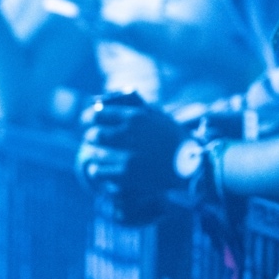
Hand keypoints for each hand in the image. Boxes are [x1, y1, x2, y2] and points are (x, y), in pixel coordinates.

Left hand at [75, 92, 182, 210]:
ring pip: (95, 155)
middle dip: (91, 136)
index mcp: (135, 117)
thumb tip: (107, 102)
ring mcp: (127, 158)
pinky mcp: (126, 176)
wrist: (190, 164)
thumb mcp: (157, 115)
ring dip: (96, 155)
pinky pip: (100, 172)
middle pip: (94, 134)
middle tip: (92, 138)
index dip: (88, 117)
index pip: (98, 114)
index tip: (87, 120)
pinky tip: (104, 169)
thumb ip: (134, 107)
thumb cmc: (172, 137)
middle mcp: (130, 136)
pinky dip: (99, 170)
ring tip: (101, 155)